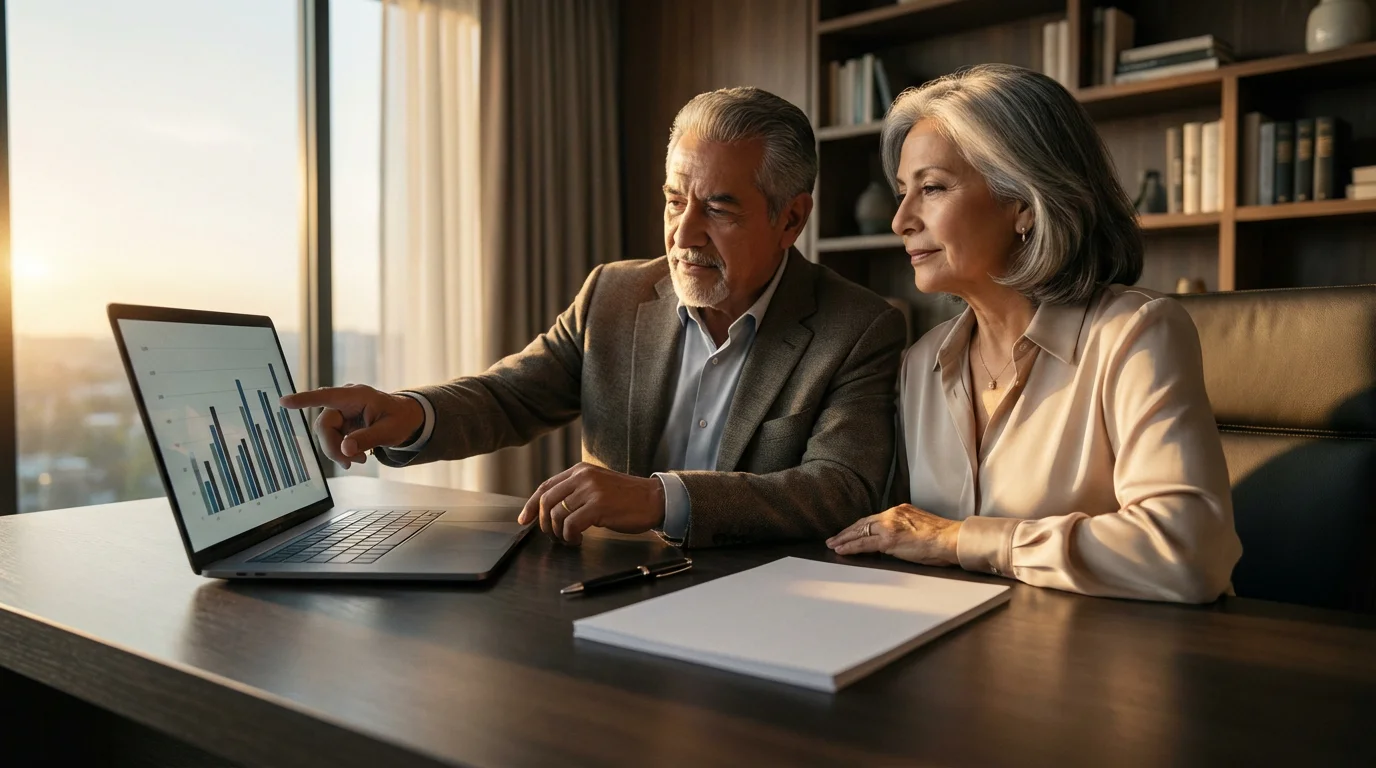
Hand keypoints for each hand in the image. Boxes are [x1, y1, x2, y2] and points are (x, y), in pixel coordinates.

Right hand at [279, 384, 424, 469]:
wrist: (406, 419)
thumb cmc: (399, 419)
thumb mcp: (389, 431)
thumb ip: (367, 439)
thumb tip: (345, 449)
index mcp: (356, 395)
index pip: (326, 396)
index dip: (304, 400)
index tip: (284, 402)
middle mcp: (344, 402)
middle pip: (324, 425)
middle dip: (333, 447)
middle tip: (351, 463)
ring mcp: (341, 413)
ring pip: (326, 435)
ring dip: (339, 451)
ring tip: (361, 460)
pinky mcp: (341, 424)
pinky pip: (333, 440)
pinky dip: (342, 452)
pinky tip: (355, 458)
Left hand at [517, 462, 665, 545]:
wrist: (654, 499)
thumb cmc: (627, 498)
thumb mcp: (598, 486)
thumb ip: (576, 491)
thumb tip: (552, 510)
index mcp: (580, 470)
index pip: (545, 486)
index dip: (531, 505)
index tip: (524, 519)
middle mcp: (583, 477)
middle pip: (547, 500)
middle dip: (544, 523)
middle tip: (552, 536)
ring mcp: (591, 490)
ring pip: (558, 515)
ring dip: (559, 533)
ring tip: (569, 539)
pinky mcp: (599, 506)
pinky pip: (571, 525)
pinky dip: (570, 537)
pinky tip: (578, 540)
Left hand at [826, 504, 961, 566]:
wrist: (951, 539)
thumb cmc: (942, 538)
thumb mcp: (919, 527)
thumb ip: (904, 529)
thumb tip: (895, 540)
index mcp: (900, 510)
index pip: (874, 518)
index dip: (859, 526)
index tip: (850, 532)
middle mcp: (892, 514)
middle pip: (863, 523)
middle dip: (847, 531)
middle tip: (833, 538)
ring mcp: (889, 526)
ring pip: (860, 532)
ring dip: (844, 539)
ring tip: (832, 545)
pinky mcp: (889, 540)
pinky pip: (864, 544)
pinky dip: (851, 547)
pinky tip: (842, 550)